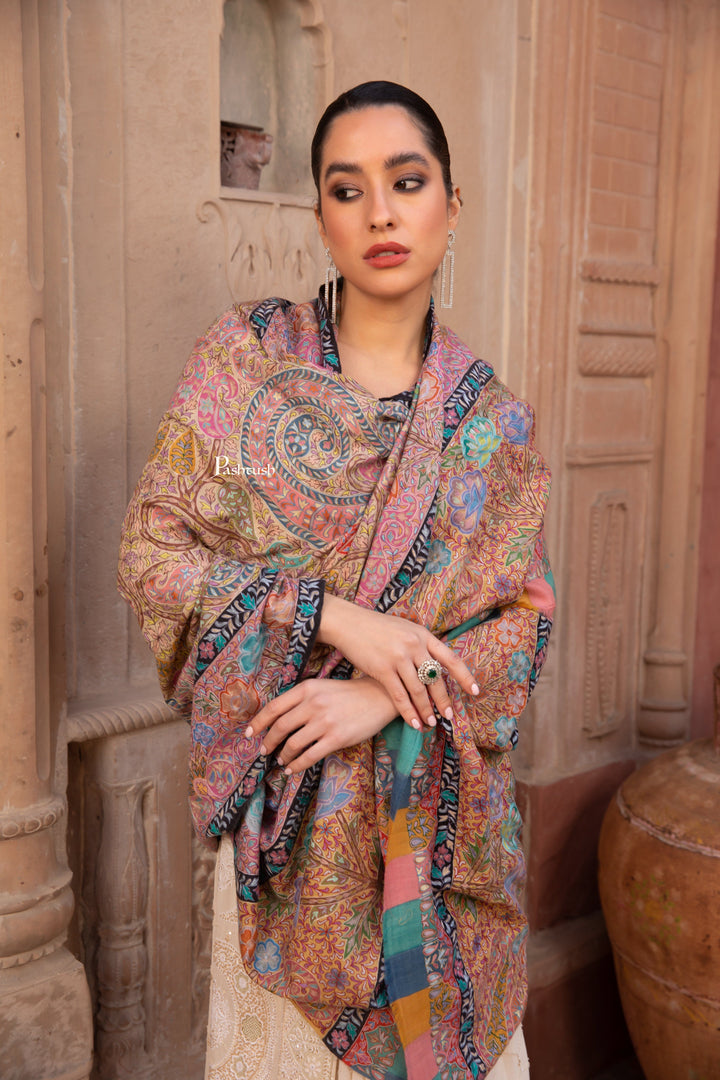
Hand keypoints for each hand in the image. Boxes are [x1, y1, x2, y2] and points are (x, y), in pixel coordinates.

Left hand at [244, 676, 398, 774]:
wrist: (379, 697)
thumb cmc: (348, 694)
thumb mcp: (321, 687)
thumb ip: (301, 700)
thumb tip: (278, 720)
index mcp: (307, 688)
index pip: (274, 707)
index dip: (258, 722)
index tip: (249, 734)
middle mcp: (313, 704)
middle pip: (280, 727)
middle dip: (268, 742)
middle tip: (264, 751)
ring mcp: (325, 722)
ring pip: (293, 744)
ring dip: (283, 755)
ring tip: (281, 760)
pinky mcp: (337, 738)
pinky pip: (309, 756)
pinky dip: (297, 765)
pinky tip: (292, 769)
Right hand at [316, 594, 479, 730]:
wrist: (349, 623)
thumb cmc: (377, 627)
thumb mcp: (405, 628)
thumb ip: (420, 644)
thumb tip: (436, 664)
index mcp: (423, 635)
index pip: (450, 658)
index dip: (464, 676)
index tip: (475, 692)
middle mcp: (414, 645)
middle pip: (435, 678)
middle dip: (443, 700)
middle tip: (450, 715)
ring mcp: (398, 657)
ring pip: (418, 690)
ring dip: (426, 709)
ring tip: (431, 723)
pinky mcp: (382, 669)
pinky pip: (399, 696)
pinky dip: (408, 712)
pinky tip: (413, 723)